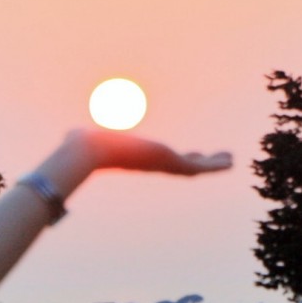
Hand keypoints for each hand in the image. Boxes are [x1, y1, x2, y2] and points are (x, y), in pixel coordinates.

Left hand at [69, 129, 231, 175]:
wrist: (88, 150)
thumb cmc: (82, 144)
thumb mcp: (86, 136)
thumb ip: (81, 135)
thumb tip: (70, 134)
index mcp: (140, 157)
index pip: (164, 159)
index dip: (180, 156)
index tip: (192, 153)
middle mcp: (153, 164)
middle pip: (183, 166)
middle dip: (201, 162)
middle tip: (216, 158)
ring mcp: (163, 165)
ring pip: (195, 168)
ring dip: (214, 164)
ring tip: (231, 159)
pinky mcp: (169, 163)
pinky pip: (200, 167)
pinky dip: (216, 166)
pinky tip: (230, 162)